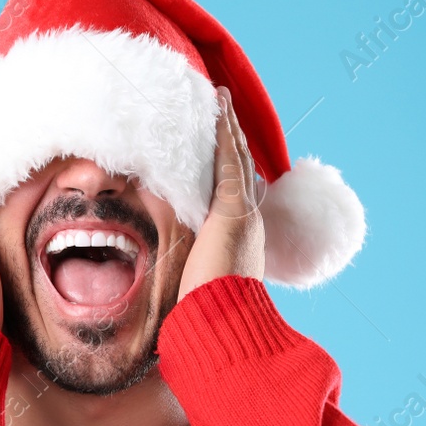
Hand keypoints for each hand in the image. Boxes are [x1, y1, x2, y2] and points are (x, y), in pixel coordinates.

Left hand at [178, 86, 264, 299]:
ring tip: (220, 100)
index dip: (231, 167)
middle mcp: (250, 221)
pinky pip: (230, 162)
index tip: (223, 148)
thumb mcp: (199, 285)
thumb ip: (191, 267)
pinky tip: (218, 111)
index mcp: (241, 238)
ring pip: (238, 159)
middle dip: (232, 139)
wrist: (225, 326)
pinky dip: (225, 134)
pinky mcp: (234, 211)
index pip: (237, 193)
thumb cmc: (208, 316)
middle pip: (241, 169)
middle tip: (224, 111)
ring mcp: (244, 214)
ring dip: (229, 127)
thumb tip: (175, 268)